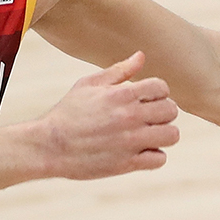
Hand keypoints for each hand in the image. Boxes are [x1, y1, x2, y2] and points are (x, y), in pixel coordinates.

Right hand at [38, 51, 179, 178]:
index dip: (157, 93)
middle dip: (163, 113)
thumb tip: (141, 55)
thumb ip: (119, 70)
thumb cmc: (67, 113)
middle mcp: (129, 116)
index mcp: (121, 95)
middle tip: (149, 118)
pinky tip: (141, 152)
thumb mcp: (89, 85)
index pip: (162, 88)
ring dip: (163, 135)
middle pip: (171, 111)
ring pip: (172, 135)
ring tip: (149, 135)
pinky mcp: (126, 163)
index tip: (146, 100)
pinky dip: (154, 157)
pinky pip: (159, 159)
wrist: (47, 146)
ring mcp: (130, 141)